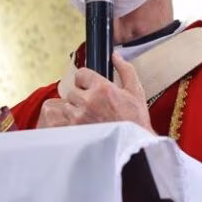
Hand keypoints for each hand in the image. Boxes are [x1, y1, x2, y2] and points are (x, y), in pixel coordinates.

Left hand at [37, 53, 154, 133]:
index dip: (85, 79)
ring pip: (67, 107)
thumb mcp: (136, 91)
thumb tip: (115, 56)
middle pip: (72, 91)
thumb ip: (125, 70)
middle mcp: (89, 101)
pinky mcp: (75, 131)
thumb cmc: (136, 120)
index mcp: (103, 88)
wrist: (134, 145)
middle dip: (80, 96)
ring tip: (89, 117)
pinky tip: (86, 127)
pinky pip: (65, 122)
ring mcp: (80, 117)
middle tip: (92, 104)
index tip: (90, 86)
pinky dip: (72, 124)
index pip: (80, 74)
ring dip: (75, 110)